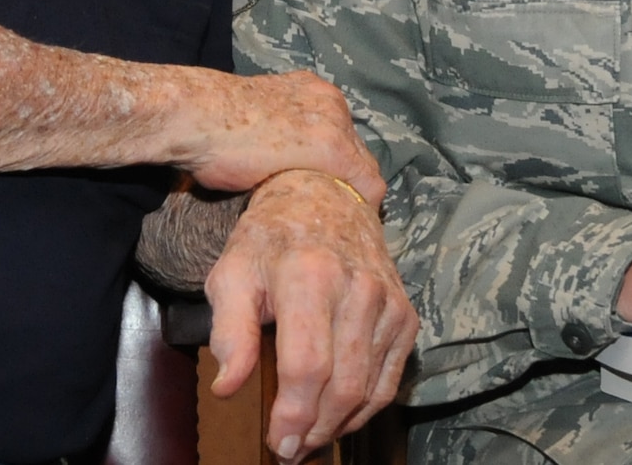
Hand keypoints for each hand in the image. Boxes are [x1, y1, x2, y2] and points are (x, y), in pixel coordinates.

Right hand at [177, 70, 384, 205]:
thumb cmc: (210, 126)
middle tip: (333, 210)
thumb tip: (271, 165)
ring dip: (352, 193)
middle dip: (345, 180)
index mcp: (309, 91)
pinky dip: (361, 203)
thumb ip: (274, 135)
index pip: (340, 135)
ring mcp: (334, 123)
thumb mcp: (252, 122)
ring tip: (340, 221)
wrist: (198, 116)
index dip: (334, 168)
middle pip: (355, 149)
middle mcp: (329, 101)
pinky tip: (348, 221)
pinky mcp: (333, 149)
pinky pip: (366, 183)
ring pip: (363, 167)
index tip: (323, 189)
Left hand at [205, 169, 416, 459]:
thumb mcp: (232, 272)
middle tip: (290, 449)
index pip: (307, 366)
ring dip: (338, 425)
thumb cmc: (270, 238)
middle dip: (315, 429)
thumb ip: (229, 331)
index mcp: (308, 276)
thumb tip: (227, 388)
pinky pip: (390, 379)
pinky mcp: (404, 312)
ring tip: (310, 437)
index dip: (293, 415)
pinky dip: (365, 408)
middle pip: (342, 385)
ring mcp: (386, 301)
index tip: (277, 442)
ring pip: (368, 389)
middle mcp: (356, 288)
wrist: (324, 193)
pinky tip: (339, 416)